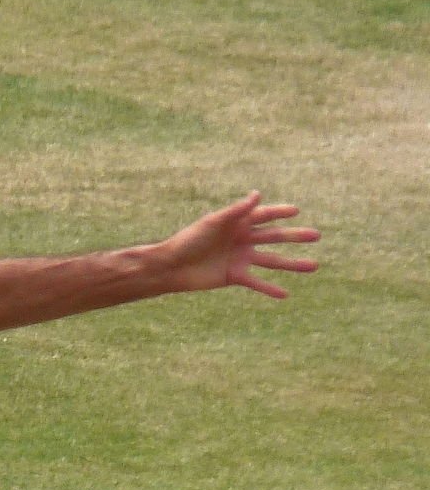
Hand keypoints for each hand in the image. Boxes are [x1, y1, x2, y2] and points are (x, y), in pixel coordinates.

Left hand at [160, 192, 319, 298]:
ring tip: (313, 266)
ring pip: (272, 261)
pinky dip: (269, 288)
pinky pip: (256, 282)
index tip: (296, 211)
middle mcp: (243, 239)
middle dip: (295, 237)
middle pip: (275, 237)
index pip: (265, 215)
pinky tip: (285, 294)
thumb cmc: (189, 240)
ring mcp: (241, 258)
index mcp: (238, 223)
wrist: (172, 267)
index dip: (280, 212)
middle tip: (316, 236)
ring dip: (292, 264)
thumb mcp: (213, 223)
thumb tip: (257, 195)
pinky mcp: (234, 276)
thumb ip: (236, 211)